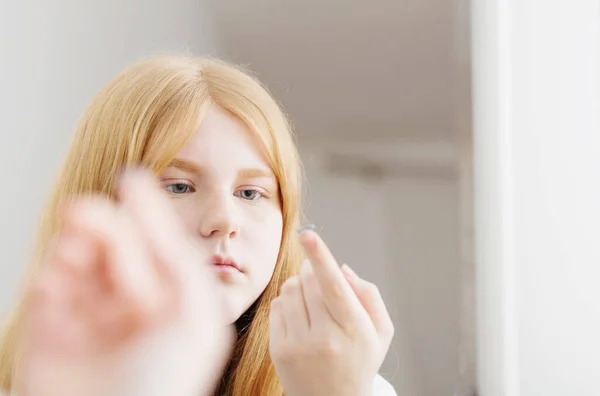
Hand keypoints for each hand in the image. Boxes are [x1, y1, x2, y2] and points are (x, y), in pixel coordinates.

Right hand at [17, 169, 233, 395]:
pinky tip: (55, 282)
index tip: (132, 180)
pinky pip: (47, 292)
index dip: (143, 213)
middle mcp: (130, 307)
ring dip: (74, 248)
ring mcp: (89, 320)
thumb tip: (142, 195)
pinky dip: (50, 280)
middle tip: (86, 211)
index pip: (154, 246)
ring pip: (78, 263)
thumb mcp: (191, 308)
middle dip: (102, 226)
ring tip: (73, 245)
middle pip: (113, 249)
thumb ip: (173, 251)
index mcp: (167, 301)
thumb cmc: (166, 378)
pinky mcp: (49, 336)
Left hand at [269, 229, 394, 395]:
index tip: (307, 235)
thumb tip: (341, 268)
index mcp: (355, 330)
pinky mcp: (279, 350)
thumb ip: (368, 295)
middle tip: (317, 275)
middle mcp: (325, 338)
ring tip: (311, 300)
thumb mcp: (380, 332)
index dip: (320, 257)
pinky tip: (300, 318)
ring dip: (298, 285)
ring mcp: (299, 346)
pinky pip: (277, 307)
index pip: (333, 286)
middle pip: (308, 282)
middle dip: (311, 270)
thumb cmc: (359, 361)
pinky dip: (287, 303)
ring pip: (290, 290)